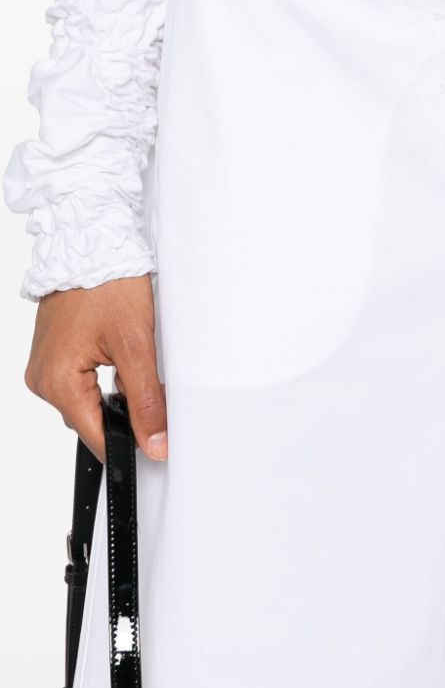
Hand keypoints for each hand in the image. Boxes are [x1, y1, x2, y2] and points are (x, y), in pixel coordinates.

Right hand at [24, 275, 166, 463]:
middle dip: (125, 411)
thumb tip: (154, 443)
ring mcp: (46, 366)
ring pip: (89, 401)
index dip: (130, 443)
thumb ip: (145, 400)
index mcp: (57, 383)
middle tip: (152, 383)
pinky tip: (119, 355)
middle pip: (92, 420)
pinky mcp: (53, 354)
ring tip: (132, 359)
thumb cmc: (108, 285)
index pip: (96, 437)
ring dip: (115, 392)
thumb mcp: (136, 346)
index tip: (158, 440)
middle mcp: (43, 379)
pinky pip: (81, 382)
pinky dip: (104, 377)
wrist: (91, 244)